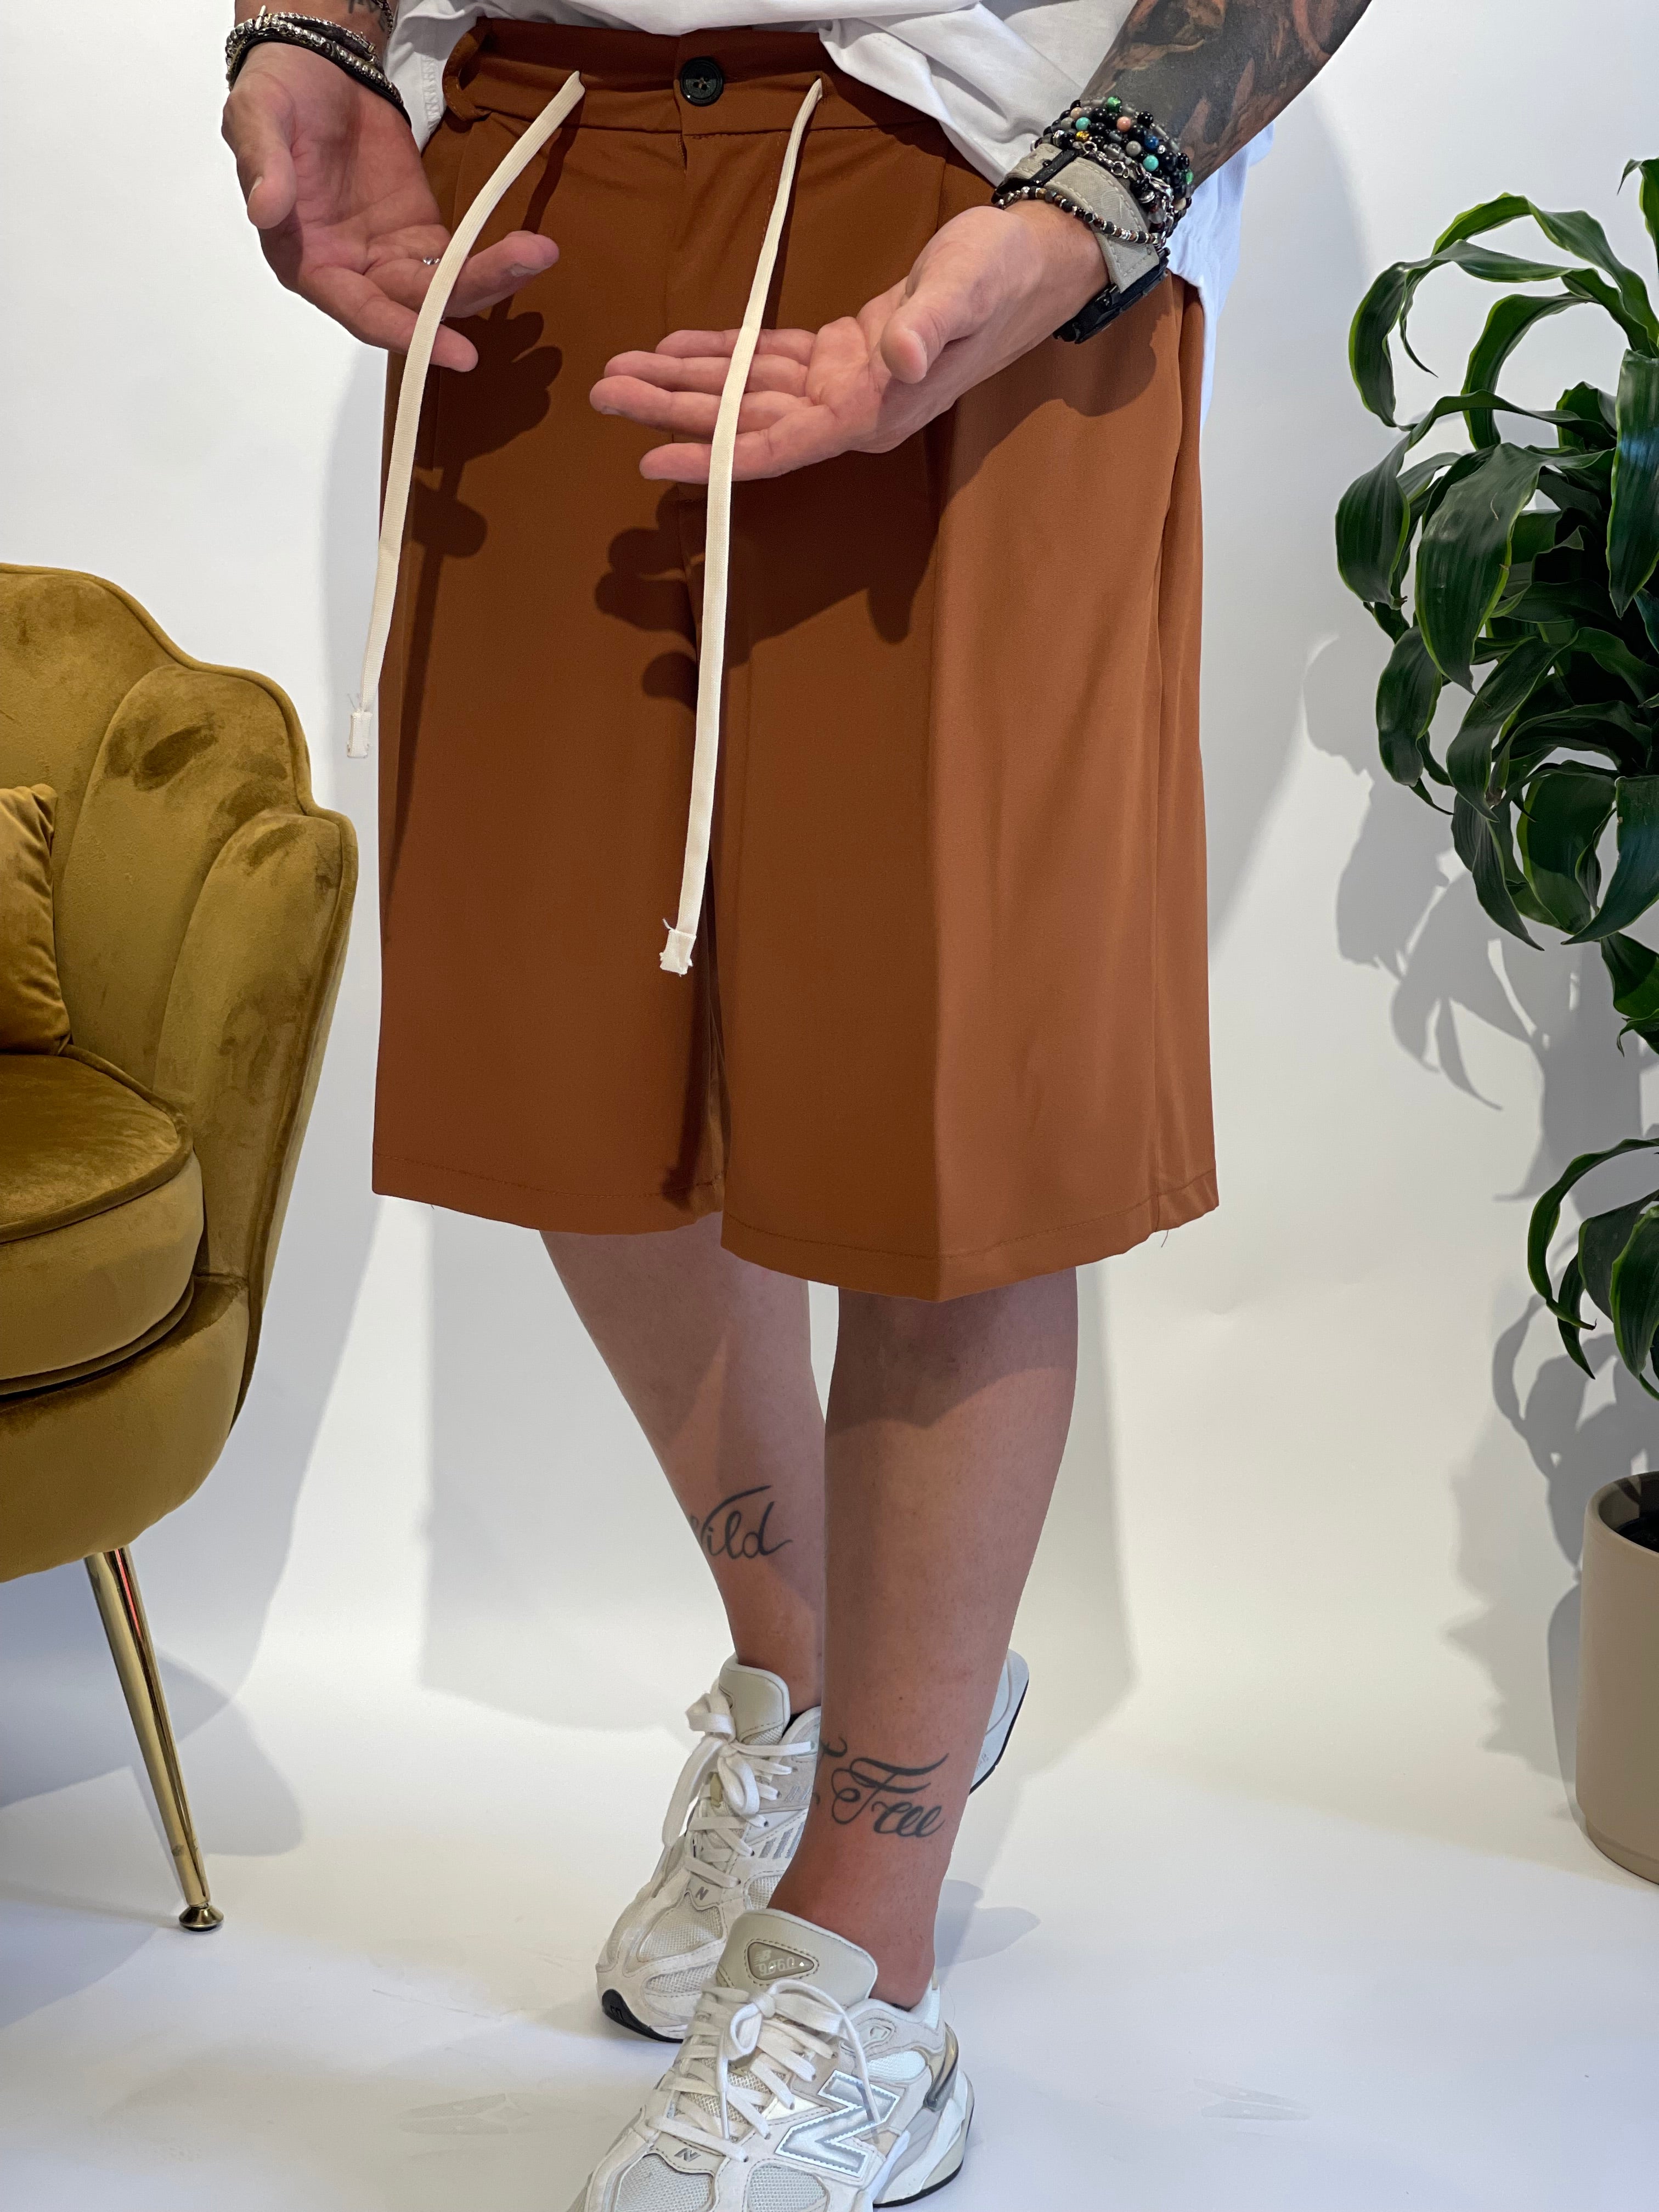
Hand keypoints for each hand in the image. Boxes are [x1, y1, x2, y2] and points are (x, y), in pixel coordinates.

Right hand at [223, 45, 558, 370]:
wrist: (315, 71)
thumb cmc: (278, 97)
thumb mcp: (256, 116)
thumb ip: (263, 164)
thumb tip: (265, 208)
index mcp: (307, 263)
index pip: (361, 313)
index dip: (406, 333)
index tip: (455, 350)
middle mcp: (351, 274)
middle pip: (415, 307)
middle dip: (468, 299)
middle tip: (522, 269)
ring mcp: (389, 258)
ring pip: (444, 291)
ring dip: (492, 278)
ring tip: (539, 253)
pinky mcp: (419, 236)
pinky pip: (459, 261)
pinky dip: (493, 260)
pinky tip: (530, 251)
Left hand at [589, 201, 1103, 480]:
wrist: (1030, 264)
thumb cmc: (1000, 276)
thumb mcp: (965, 290)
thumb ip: (930, 328)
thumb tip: (897, 357)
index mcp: (873, 411)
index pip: (778, 447)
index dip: (713, 456)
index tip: (651, 460)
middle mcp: (849, 410)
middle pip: (745, 423)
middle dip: (674, 413)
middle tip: (605, 395)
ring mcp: (842, 386)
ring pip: (745, 394)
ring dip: (683, 384)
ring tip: (619, 373)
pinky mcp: (838, 355)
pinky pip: (765, 362)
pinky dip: (719, 355)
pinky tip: (672, 349)